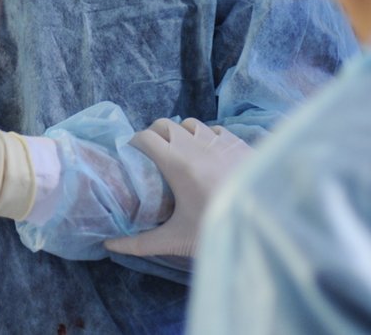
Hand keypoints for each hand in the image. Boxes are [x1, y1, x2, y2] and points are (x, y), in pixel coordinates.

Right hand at [104, 118, 254, 266]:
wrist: (260, 225)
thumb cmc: (214, 231)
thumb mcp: (174, 240)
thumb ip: (140, 243)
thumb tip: (110, 245)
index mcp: (177, 163)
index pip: (145, 138)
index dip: (133, 144)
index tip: (130, 156)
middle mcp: (196, 145)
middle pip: (164, 125)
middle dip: (153, 136)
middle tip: (150, 156)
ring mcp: (219, 141)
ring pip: (190, 124)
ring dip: (179, 133)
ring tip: (179, 153)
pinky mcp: (239, 143)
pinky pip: (215, 130)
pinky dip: (205, 136)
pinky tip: (208, 154)